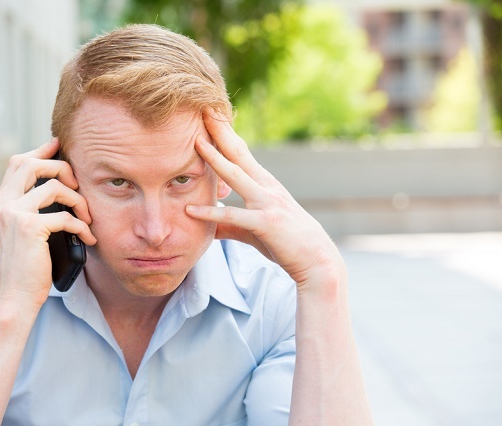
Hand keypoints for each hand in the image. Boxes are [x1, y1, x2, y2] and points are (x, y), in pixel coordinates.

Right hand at [0, 139, 95, 310]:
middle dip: (61, 167)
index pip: (17, 163)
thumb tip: (58, 186)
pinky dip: (82, 226)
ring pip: (53, 186)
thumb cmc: (26, 267)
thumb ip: (32, 208)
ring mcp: (13, 214)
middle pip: (31, 164)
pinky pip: (65, 216)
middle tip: (78, 185)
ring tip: (87, 218)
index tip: (58, 145)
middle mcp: (1, 204)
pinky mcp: (29, 228)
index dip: (40, 150)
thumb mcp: (24, 232)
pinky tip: (88, 238)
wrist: (15, 298)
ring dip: (78, 200)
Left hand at [185, 110, 343, 287]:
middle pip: (238, 152)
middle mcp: (266, 186)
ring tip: (195, 141)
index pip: (240, 152)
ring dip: (215, 157)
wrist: (316, 260)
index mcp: (264, 183)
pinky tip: (190, 210)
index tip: (208, 114)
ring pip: (236, 175)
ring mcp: (267, 202)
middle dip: (220, 130)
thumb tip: (207, 225)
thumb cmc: (285, 242)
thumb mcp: (253, 229)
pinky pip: (233, 215)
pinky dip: (211, 213)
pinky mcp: (265, 222)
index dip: (224, 133)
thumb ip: (228, 224)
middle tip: (202, 107)